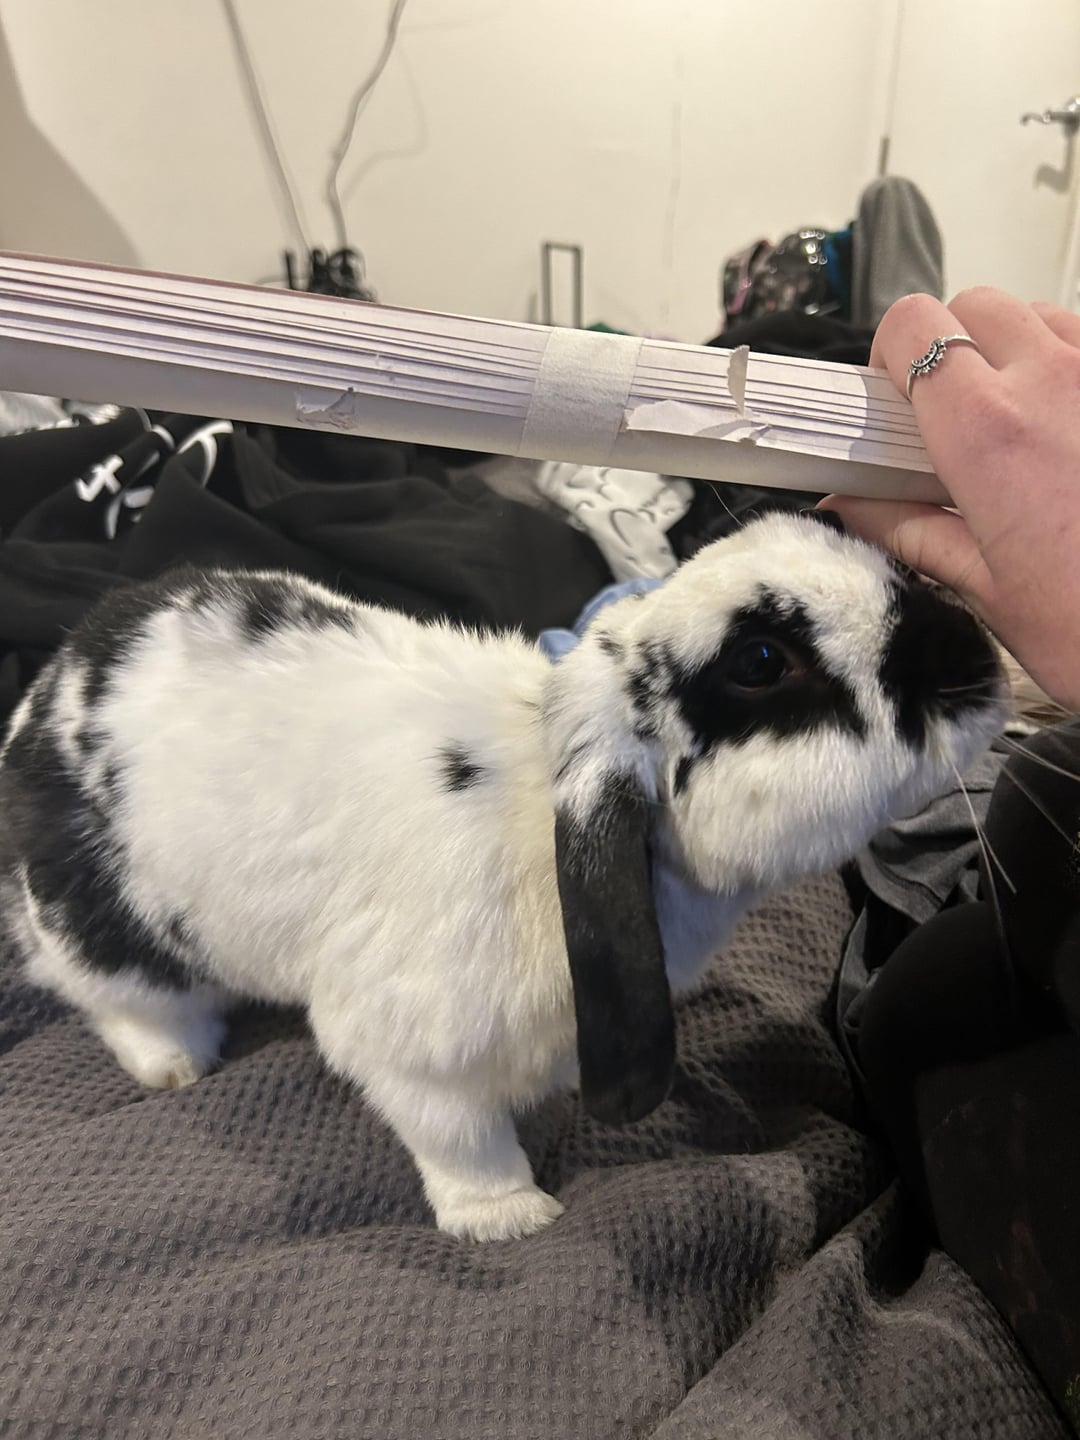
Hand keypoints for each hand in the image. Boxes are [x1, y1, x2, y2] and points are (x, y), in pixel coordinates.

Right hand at [822, 287, 1079, 709]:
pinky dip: (1071, 369)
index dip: (890, 358)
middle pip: (973, 307)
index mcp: (988, 433)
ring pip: (1039, 314)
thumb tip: (848, 508)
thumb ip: (910, 532)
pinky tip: (1073, 432)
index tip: (891, 404)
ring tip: (1021, 423)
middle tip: (951, 421)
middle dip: (949, 349)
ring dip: (1014, 350)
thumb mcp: (988, 593)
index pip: (912, 328)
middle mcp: (1050, 382)